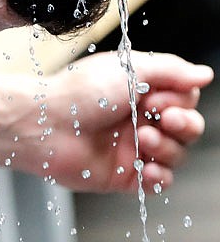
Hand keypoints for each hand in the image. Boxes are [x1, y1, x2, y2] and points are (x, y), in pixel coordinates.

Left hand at [0, 51, 212, 193]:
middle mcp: (136, 118)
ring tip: (142, 138)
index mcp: (138, 91)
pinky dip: (160, 177)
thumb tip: (204, 74)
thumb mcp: (129, 68)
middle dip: (184, 124)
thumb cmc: (78, 92)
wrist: (45, 124)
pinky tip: (148, 168)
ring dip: (168, 147)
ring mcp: (130, 146)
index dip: (180, 100)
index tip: (159, 98)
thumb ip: (171, 69)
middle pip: (185, 127)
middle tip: (164, 117)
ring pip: (176, 154)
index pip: (182, 98)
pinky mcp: (122, 173)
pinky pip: (158, 181)